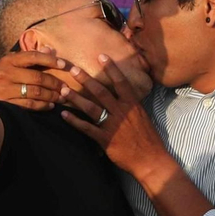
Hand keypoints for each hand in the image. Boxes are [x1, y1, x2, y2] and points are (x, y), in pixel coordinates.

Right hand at [0, 50, 71, 111]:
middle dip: (55, 83)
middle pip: (37, 77)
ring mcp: (5, 90)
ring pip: (35, 92)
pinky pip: (29, 105)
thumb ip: (30, 57)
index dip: (50, 60)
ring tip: (61, 97)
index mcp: (9, 60)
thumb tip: (50, 49)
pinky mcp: (6, 104)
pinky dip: (42, 106)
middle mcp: (6, 73)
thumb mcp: (11, 64)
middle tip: (66, 87)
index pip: (33, 56)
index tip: (64, 65)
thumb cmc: (0, 78)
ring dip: (51, 96)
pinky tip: (50, 105)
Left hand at [60, 55, 169, 183]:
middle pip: (101, 91)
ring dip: (76, 98)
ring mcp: (113, 125)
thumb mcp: (142, 116)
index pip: (121, 82)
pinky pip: (86, 128)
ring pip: (91, 108)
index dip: (111, 68)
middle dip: (86, 79)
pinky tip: (63, 114)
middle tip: (72, 69)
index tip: (101, 56)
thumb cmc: (148, 138)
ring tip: (63, 89)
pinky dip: (74, 121)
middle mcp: (121, 112)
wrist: (151, 160)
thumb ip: (131, 104)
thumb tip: (124, 94)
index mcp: (132, 104)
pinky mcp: (105, 139)